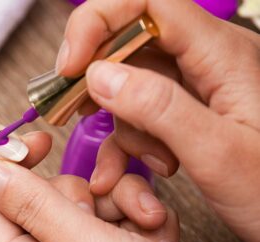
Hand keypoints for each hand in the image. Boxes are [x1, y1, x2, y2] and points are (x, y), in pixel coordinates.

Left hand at [0, 159, 259, 241]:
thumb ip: (31, 204)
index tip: (37, 145)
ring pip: (87, 206)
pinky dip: (141, 220)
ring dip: (120, 204)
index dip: (1, 169)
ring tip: (146, 226)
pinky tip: (160, 240)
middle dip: (81, 190)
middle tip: (105, 208)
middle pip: (41, 200)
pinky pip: (118, 221)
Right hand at [56, 0, 259, 241]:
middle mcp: (208, 62)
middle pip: (130, 43)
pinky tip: (132, 174)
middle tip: (70, 111)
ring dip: (120, 126)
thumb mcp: (217, 153)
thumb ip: (158, 108)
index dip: (97, 23)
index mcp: (222, 54)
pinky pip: (140, 116)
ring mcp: (197, 90)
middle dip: (95, 79)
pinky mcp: (188, 116)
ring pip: (130, 86)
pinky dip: (127, 145)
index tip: (69, 67)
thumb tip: (98, 75)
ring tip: (140, 166)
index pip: (146, 4)